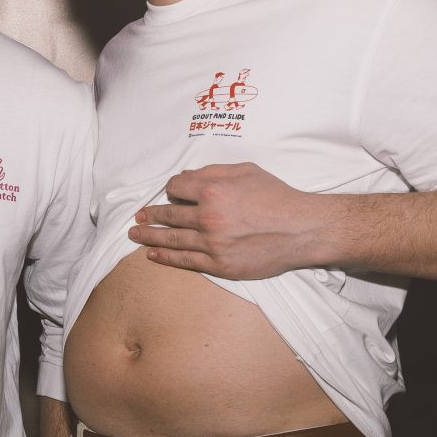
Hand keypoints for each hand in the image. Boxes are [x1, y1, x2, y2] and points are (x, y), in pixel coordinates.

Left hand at [129, 162, 332, 279]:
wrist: (301, 230)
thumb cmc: (277, 196)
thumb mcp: (246, 171)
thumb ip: (214, 172)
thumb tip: (187, 176)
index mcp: (213, 190)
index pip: (177, 187)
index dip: (172, 188)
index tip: (171, 192)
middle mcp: (208, 217)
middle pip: (170, 214)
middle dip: (152, 214)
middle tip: (139, 216)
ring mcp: (212, 243)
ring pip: (172, 239)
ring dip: (150, 237)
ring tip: (135, 234)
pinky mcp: (219, 264)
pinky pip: (185, 261)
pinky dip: (166, 258)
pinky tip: (153, 255)